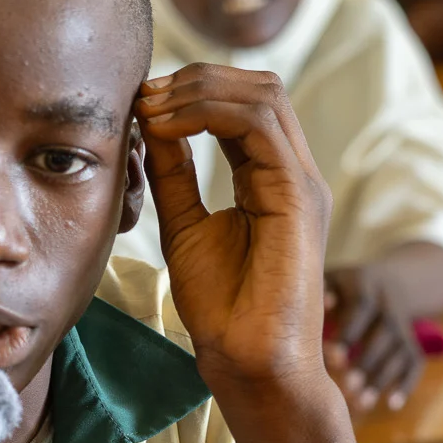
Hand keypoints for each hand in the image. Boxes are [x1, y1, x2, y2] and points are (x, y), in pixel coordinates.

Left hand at [136, 63, 332, 390]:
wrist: (250, 363)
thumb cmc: (223, 309)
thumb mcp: (183, 225)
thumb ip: (174, 174)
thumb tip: (150, 124)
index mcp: (271, 178)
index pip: (243, 105)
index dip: (192, 91)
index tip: (141, 102)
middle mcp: (293, 172)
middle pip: (259, 86)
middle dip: (197, 79)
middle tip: (145, 95)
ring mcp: (301, 181)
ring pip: (263, 94)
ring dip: (199, 90)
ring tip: (152, 108)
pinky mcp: (296, 195)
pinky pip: (258, 125)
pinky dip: (208, 114)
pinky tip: (167, 128)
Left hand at [324, 266, 425, 411]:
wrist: (391, 281)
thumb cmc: (344, 288)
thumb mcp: (334, 280)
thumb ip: (323, 291)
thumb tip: (318, 306)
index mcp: (367, 285)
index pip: (361, 308)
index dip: (349, 332)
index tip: (331, 357)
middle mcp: (389, 305)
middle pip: (383, 335)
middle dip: (367, 361)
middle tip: (348, 386)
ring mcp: (403, 325)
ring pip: (399, 353)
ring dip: (382, 379)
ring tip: (361, 404)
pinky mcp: (412, 343)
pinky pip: (414, 363)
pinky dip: (406, 384)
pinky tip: (391, 405)